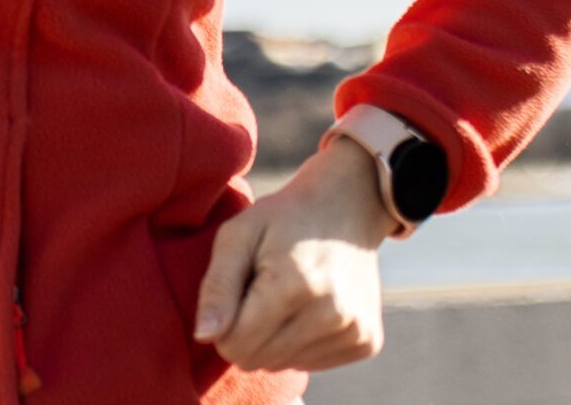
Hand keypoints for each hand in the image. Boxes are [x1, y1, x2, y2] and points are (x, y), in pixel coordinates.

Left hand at [191, 139, 396, 372]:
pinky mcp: (367, 341)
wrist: (347, 206)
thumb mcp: (238, 235)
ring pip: (282, 365)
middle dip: (246, 333)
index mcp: (293, 285)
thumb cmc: (282, 219)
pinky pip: (310, 364)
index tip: (236, 294)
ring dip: (274, 338)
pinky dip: (301, 342)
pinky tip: (308, 307)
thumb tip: (204, 336)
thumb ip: (216, 286)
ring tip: (286, 296)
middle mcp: (330, 314)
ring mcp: (354, 331)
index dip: (223, 324)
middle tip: (260, 291)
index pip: (235, 344)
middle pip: (257, 360)